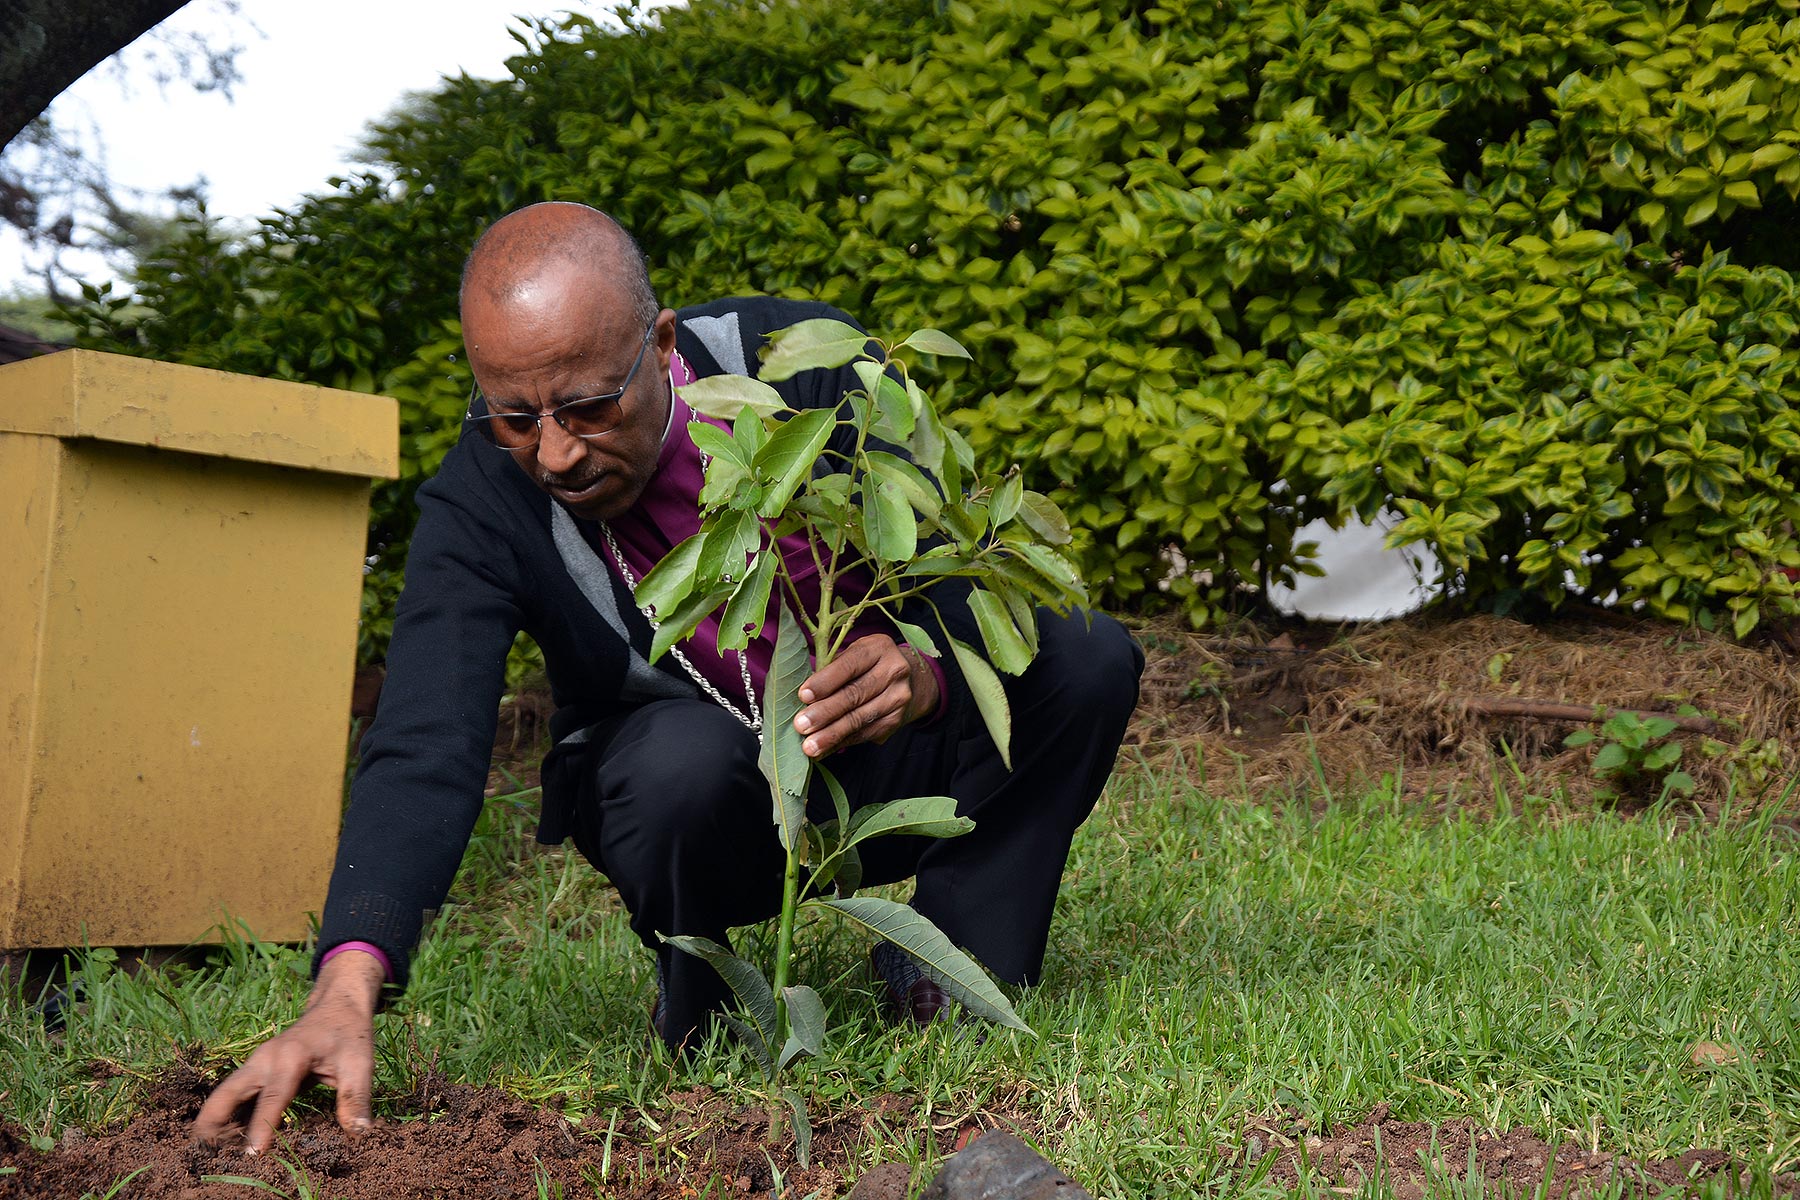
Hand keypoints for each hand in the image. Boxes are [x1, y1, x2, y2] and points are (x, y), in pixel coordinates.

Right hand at [192, 950, 385, 1153]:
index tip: (253, 1155)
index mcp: (291, 1057)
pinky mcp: (254, 1070)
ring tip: (221, 1157)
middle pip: (225, 1094)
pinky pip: (232, 1096)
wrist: (337, 1007)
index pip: (272, 1098)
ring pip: (223, 1096)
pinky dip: (227, 1117)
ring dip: (217, 1124)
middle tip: (215, 1158)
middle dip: (214, 1125)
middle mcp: (264, 1060)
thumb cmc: (349, 1035)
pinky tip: (232, 1141)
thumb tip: (359, 1132)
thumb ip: (356, 1097)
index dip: (262, 1127)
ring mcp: (255, 1064)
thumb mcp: (360, 1063)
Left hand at [794, 634, 937, 757]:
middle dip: (825, 712)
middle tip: (801, 725)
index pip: (849, 665)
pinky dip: (841, 743)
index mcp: (878, 648)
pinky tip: (823, 750)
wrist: (907, 681)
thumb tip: (803, 699)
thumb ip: (830, 670)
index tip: (803, 696)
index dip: (825, 682)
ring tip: (809, 745)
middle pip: (855, 694)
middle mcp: (894, 671)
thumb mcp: (852, 655)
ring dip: (831, 734)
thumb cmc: (867, 665)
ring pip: (860, 719)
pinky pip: (864, 734)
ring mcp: (898, 698)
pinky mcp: (896, 720)